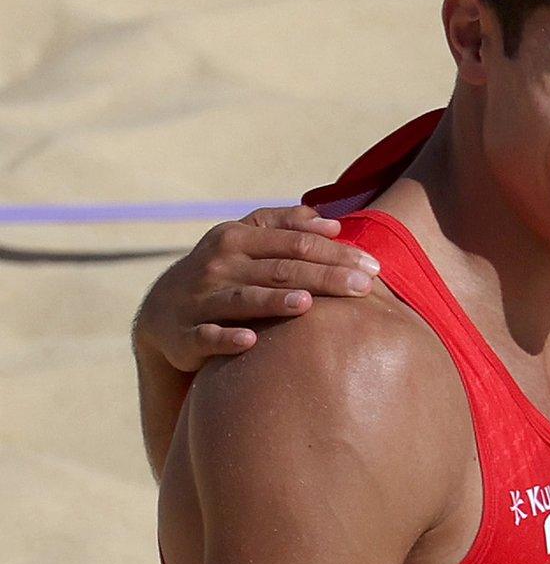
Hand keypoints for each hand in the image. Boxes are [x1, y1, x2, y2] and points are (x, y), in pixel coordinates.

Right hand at [136, 206, 379, 371]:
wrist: (161, 311)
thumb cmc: (223, 271)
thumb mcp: (246, 240)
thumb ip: (286, 226)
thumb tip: (332, 223)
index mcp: (237, 238)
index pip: (295, 243)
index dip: (336, 252)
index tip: (373, 265)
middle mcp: (218, 265)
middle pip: (281, 270)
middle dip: (325, 276)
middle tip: (365, 287)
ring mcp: (201, 299)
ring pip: (244, 299)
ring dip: (274, 301)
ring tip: (307, 303)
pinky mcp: (185, 334)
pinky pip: (207, 337)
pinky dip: (226, 338)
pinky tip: (250, 340)